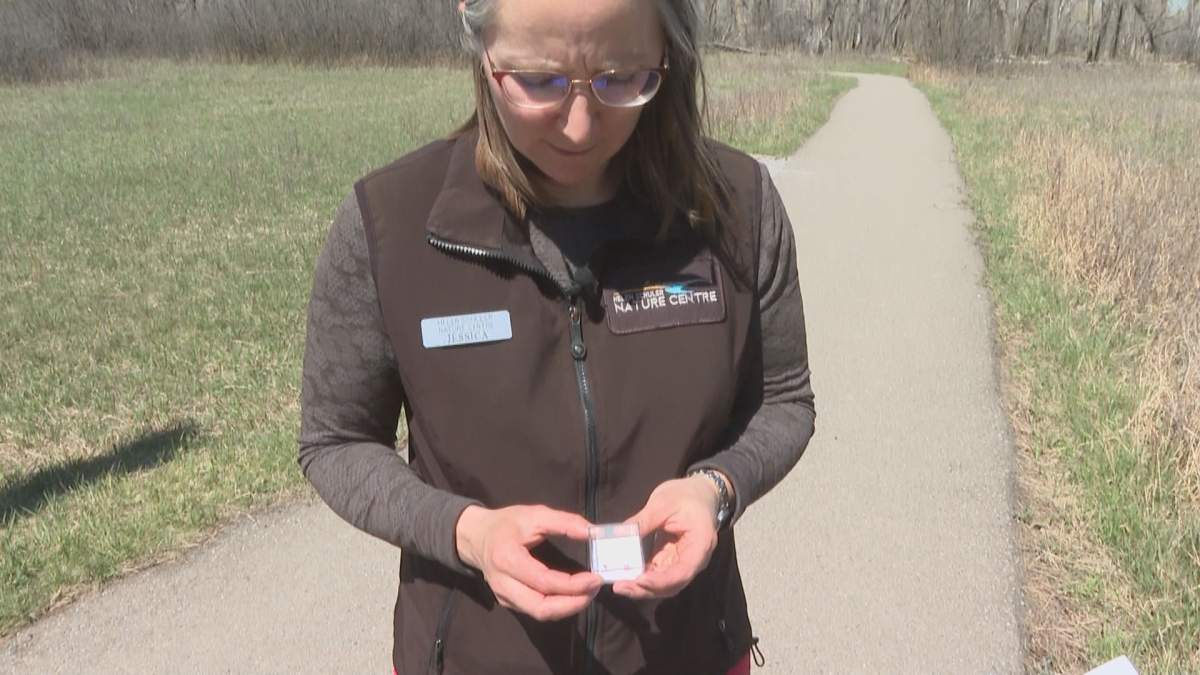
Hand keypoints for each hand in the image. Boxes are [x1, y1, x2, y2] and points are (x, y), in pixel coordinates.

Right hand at [455, 504, 602, 620]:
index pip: (544, 581)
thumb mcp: (534, 514)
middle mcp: (503, 584)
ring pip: (539, 614)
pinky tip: (572, 595)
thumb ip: (564, 522)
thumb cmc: (506, 524)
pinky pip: (535, 610)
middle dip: (573, 604)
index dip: (573, 584)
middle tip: (594, 590)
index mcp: (507, 559)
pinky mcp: (508, 602)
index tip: (595, 578)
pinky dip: (557, 606)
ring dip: (567, 607)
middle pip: (541, 608)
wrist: (476, 537)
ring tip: (587, 593)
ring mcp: (504, 597)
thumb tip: (593, 532)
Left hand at [611, 474, 722, 599]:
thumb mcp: (663, 503)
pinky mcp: (672, 560)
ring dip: (642, 587)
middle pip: (673, 584)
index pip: (683, 571)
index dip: (661, 580)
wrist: (698, 493)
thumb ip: (643, 521)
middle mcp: (695, 560)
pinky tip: (626, 575)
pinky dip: (642, 577)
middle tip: (620, 586)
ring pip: (664, 584)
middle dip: (646, 589)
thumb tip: (618, 535)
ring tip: (620, 584)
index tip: (639, 580)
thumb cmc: (685, 495)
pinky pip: (658, 574)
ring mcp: (683, 562)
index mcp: (700, 544)